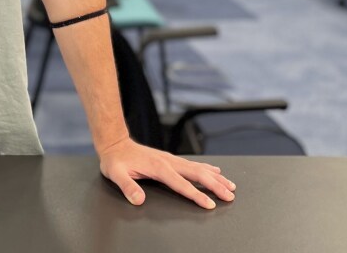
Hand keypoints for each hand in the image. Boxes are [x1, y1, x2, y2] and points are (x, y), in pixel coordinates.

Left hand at [98, 137, 235, 209]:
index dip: (196, 195)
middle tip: (230, 196)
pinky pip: (193, 164)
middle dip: (215, 185)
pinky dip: (207, 168)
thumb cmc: (116, 160)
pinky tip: (216, 172)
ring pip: (199, 168)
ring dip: (216, 177)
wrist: (115, 143)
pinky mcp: (170, 159)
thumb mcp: (116, 174)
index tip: (210, 204)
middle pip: (197, 174)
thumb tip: (138, 199)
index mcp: (158, 167)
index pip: (181, 184)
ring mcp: (171, 159)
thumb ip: (128, 187)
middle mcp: (168, 162)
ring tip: (231, 186)